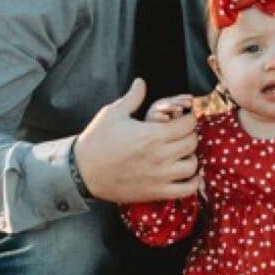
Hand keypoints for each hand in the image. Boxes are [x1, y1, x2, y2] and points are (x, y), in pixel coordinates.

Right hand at [73, 80, 199, 202]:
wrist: (82, 172)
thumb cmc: (97, 140)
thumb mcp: (113, 113)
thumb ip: (133, 97)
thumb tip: (141, 82)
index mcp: (152, 134)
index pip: (188, 123)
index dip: (188, 118)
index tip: (182, 117)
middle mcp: (159, 155)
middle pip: (192, 142)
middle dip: (189, 135)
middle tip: (181, 134)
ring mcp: (159, 176)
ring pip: (192, 165)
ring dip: (190, 157)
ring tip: (181, 153)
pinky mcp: (155, 192)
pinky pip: (186, 189)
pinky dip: (191, 182)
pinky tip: (184, 174)